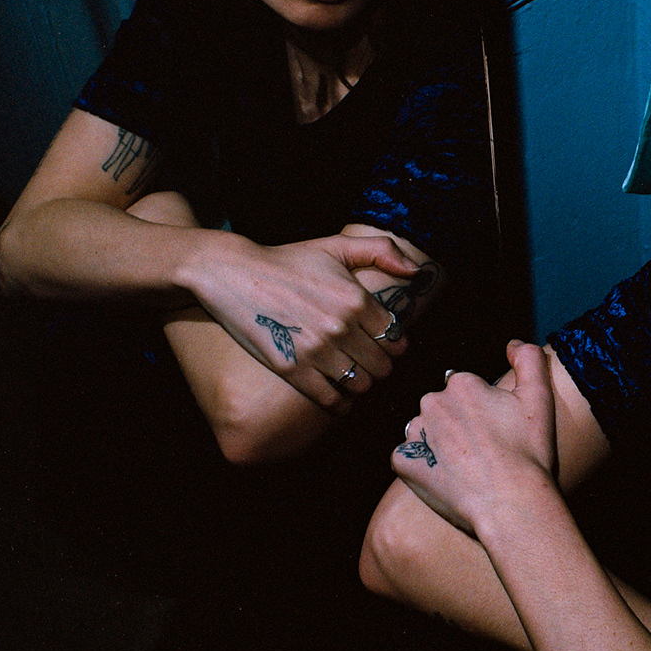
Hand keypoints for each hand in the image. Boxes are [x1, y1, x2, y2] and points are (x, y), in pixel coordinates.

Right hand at [180, 229, 421, 409]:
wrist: (234, 274)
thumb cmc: (288, 260)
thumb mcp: (336, 246)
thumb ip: (381, 251)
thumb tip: (416, 270)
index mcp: (356, 298)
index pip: (395, 338)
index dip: (394, 344)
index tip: (386, 344)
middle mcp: (340, 327)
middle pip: (382, 366)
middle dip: (381, 366)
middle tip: (371, 362)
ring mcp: (316, 351)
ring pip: (361, 385)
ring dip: (362, 384)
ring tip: (355, 377)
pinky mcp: (292, 369)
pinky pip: (331, 401)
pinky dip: (341, 405)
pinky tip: (341, 399)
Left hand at [392, 341, 558, 537]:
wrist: (512, 503)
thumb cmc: (529, 453)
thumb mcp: (539, 398)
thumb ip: (528, 359)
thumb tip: (510, 343)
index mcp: (461, 383)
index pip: (466, 391)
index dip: (483, 413)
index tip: (497, 433)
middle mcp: (432, 402)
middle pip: (442, 409)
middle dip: (458, 426)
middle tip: (483, 452)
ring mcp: (415, 433)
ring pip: (424, 432)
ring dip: (438, 444)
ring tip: (465, 468)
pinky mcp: (404, 462)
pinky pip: (407, 458)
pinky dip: (420, 466)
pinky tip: (445, 478)